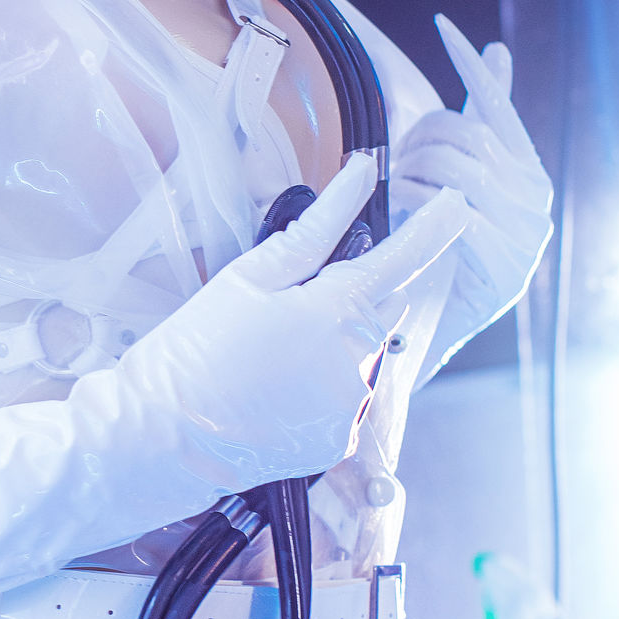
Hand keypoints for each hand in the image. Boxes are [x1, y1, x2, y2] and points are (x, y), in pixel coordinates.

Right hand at [117, 155, 472, 484]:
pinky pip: (348, 399)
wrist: (162, 438)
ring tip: (270, 361)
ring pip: (364, 354)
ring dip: (336, 347)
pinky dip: (322, 389)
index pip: (403, 258)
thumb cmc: (196, 349)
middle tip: (287, 311)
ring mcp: (352, 408)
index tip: (457, 204)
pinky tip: (276, 394)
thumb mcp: (249, 278)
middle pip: (383, 308)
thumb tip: (358, 176)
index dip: (434, 229)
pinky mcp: (340, 442)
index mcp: (337, 312)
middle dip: (354, 299)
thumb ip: (315, 229)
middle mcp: (358, 363)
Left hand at [391, 17, 552, 353]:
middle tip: (396, 166)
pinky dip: (419, 207)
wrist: (429, 329)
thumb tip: (499, 51)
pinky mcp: (507, 262)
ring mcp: (526, 232)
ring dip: (412, 177)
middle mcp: (536, 198)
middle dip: (419, 143)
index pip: (497, 106)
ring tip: (398, 198)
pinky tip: (405, 219)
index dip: (470, 67)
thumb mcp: (461, 180)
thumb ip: (481, 122)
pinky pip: (453, 209)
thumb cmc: (438, 249)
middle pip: (466, 136)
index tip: (442, 26)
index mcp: (527, 173)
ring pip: (455, 170)